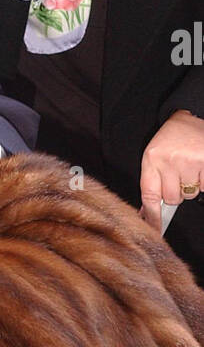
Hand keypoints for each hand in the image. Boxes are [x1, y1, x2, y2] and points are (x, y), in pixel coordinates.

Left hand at [140, 109, 203, 228]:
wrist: (191, 116)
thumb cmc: (171, 140)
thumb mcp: (154, 157)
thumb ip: (151, 183)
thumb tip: (148, 213)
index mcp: (151, 159)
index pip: (149, 196)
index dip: (152, 216)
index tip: (155, 229)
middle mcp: (168, 161)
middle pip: (172, 198)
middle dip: (176, 192)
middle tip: (178, 174)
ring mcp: (189, 161)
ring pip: (189, 194)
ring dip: (190, 185)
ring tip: (189, 167)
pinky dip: (203, 181)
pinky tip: (199, 166)